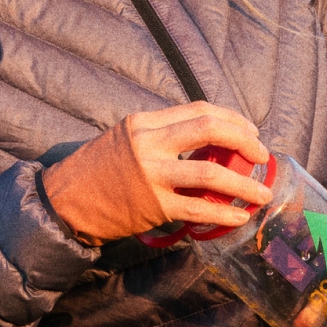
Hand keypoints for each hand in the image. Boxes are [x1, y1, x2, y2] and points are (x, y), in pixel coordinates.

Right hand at [44, 100, 272, 243]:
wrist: (64, 202)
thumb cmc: (97, 172)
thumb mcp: (126, 139)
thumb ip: (163, 136)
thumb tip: (209, 141)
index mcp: (144, 123)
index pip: (199, 110)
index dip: (231, 119)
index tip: (250, 131)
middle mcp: (149, 144)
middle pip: (210, 130)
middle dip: (245, 141)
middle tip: (261, 155)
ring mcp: (152, 176)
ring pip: (211, 174)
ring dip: (244, 184)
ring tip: (262, 193)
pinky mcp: (154, 207)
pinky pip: (199, 210)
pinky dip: (224, 213)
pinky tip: (239, 216)